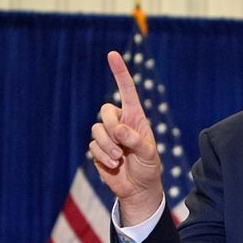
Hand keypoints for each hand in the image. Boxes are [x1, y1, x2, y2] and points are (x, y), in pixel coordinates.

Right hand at [89, 51, 163, 222]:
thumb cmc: (148, 168)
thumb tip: (119, 131)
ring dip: (108, 146)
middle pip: (105, 110)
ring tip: (120, 158)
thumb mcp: (149, 154)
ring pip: (96, 130)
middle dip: (112, 127)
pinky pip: (93, 146)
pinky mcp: (98, 149)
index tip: (112, 54)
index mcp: (135, 117)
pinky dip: (103, 157)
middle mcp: (119, 122)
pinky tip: (114, 165)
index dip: (119, 72)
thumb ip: (136, 141)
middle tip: (122, 144)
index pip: (126, 90)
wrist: (138, 188)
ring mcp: (107, 135)